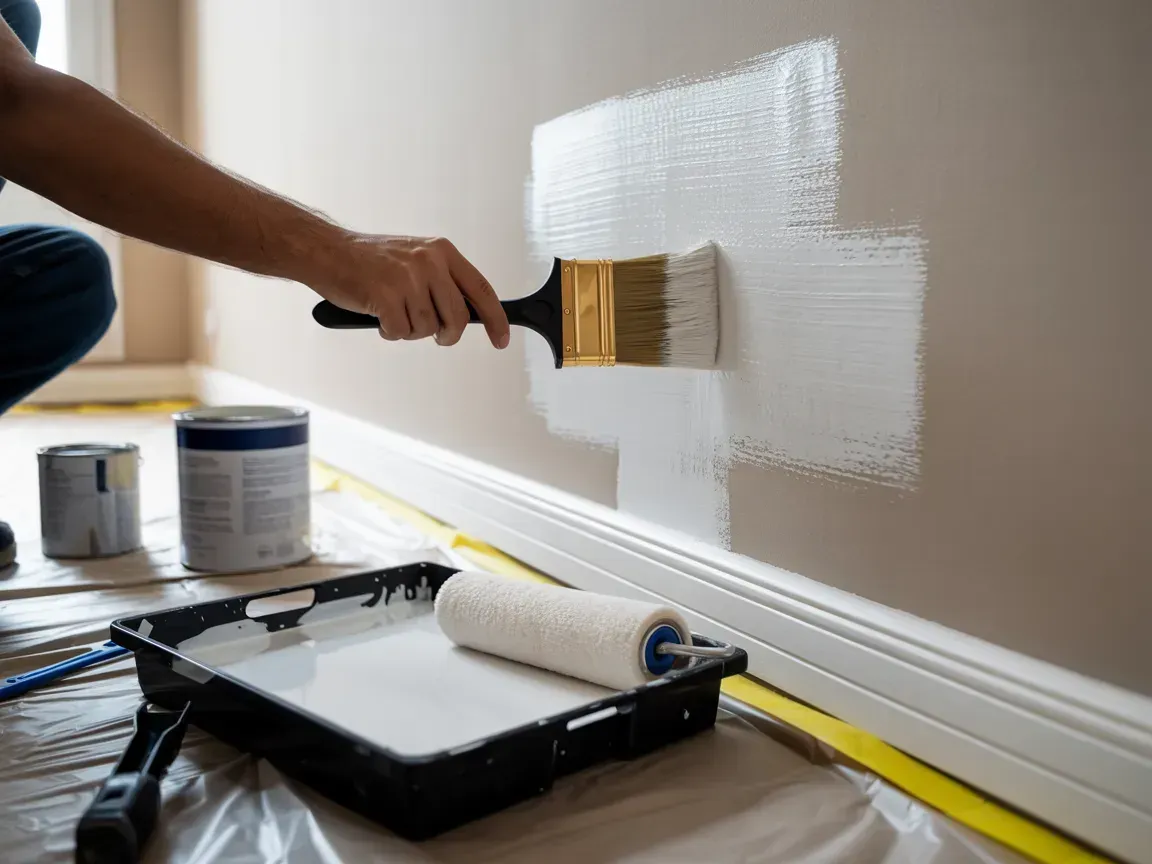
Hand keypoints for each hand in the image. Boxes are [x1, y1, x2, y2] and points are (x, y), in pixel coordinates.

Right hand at [315, 233, 509, 348]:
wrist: (328, 252)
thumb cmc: (371, 261)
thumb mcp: (417, 259)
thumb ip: (444, 282)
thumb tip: (469, 315)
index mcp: (442, 252)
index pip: (481, 290)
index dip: (496, 319)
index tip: (501, 340)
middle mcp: (429, 262)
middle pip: (457, 318)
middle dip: (446, 334)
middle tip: (434, 334)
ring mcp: (408, 278)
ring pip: (427, 329)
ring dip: (409, 330)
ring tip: (393, 311)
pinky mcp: (386, 296)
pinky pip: (400, 333)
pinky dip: (389, 332)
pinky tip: (378, 315)